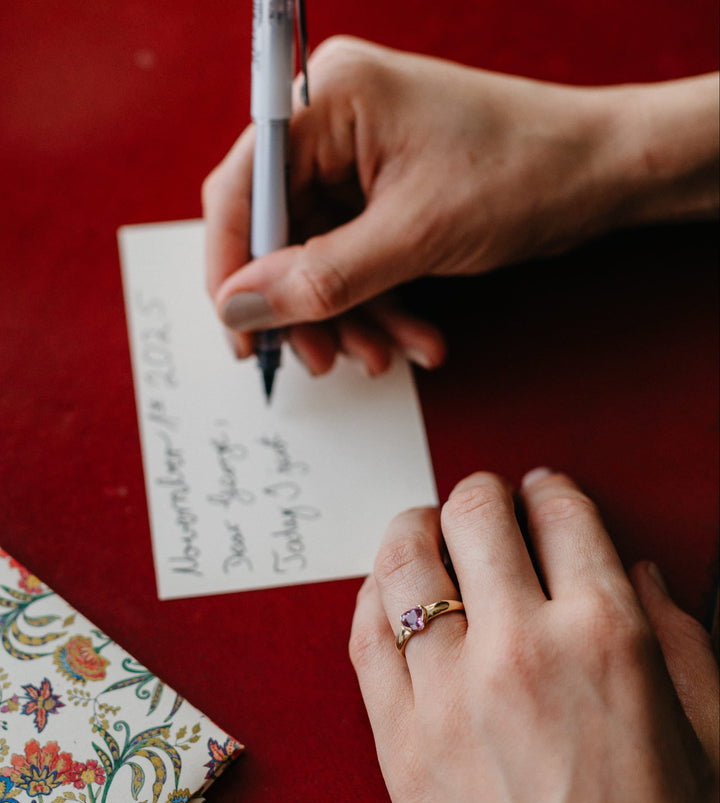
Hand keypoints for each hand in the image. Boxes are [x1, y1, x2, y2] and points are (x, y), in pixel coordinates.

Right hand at [203, 36, 717, 376]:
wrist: (602, 173)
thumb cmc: (522, 173)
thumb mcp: (413, 236)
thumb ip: (318, 278)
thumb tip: (238, 310)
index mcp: (331, 99)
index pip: (241, 187)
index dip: (231, 269)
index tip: (240, 336)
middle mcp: (335, 124)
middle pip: (279, 232)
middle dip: (306, 306)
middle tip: (324, 360)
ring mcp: (361, 160)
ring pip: (319, 258)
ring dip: (350, 316)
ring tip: (384, 355)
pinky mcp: (387, 193)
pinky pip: (357, 261)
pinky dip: (381, 305)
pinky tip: (416, 339)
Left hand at [349, 468, 718, 802]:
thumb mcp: (717, 739)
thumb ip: (682, 637)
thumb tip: (638, 570)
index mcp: (609, 637)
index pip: (562, 513)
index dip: (554, 490)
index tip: (547, 494)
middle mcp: (518, 649)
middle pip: (475, 514)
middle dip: (485, 497)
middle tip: (491, 509)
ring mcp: (444, 695)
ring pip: (404, 560)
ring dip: (417, 528)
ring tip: (428, 529)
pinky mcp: (397, 743)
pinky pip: (364, 634)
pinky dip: (374, 592)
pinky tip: (390, 589)